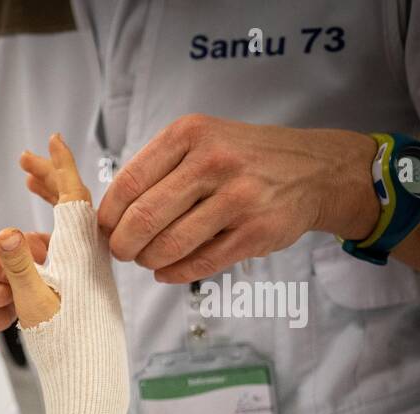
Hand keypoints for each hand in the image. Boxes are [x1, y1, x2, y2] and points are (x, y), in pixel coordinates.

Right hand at [2, 133, 89, 327]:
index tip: (51, 141)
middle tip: (27, 161)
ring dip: (52, 198)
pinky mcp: (88, 282)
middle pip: (73, 201)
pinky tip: (39, 232)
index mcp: (79, 250)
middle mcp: (90, 252)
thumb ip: (19, 266)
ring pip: (73, 219)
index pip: (71, 195)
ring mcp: (91, 266)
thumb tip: (7, 232)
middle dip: (50, 177)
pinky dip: (54, 224)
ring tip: (31, 184)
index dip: (59, 167)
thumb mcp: (34, 303)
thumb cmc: (63, 343)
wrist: (89, 376)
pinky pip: (72, 239)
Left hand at [88, 114, 379, 282]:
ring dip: (148, 260)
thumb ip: (157, 170)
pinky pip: (199, 264)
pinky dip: (173, 274)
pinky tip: (167, 271)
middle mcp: (213, 161)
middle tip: (122, 251)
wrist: (315, 169)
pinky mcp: (256, 231)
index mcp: (189, 134)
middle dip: (123, 244)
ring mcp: (238, 197)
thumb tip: (108, 216)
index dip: (108, 216)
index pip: (128, 184)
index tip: (105, 229)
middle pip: (142, 219)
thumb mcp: (200, 141)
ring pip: (168, 245)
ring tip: (147, 259)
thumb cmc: (243, 158)